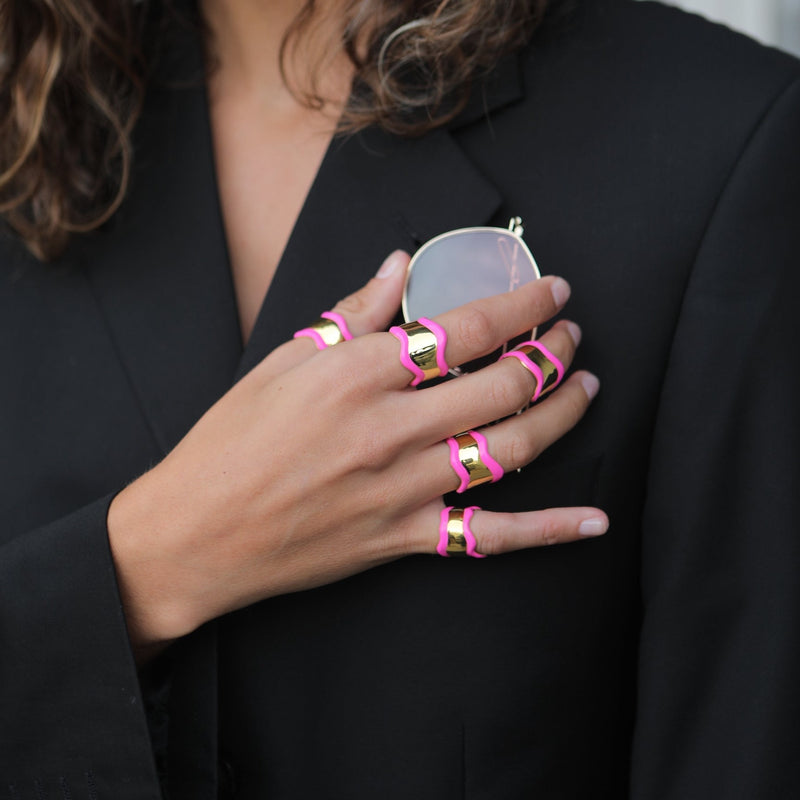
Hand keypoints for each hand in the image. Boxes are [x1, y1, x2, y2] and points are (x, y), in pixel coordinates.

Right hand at [108, 251, 605, 656]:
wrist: (194, 534)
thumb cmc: (229, 443)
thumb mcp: (281, 363)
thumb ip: (350, 313)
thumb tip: (397, 265)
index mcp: (359, 374)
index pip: (465, 327)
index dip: (523, 305)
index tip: (554, 291)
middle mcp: (391, 428)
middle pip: (503, 384)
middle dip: (554, 353)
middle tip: (573, 337)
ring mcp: (403, 488)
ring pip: (511, 448)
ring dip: (561, 414)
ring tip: (587, 388)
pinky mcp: (404, 537)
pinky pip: (490, 536)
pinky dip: (548, 529)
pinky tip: (593, 520)